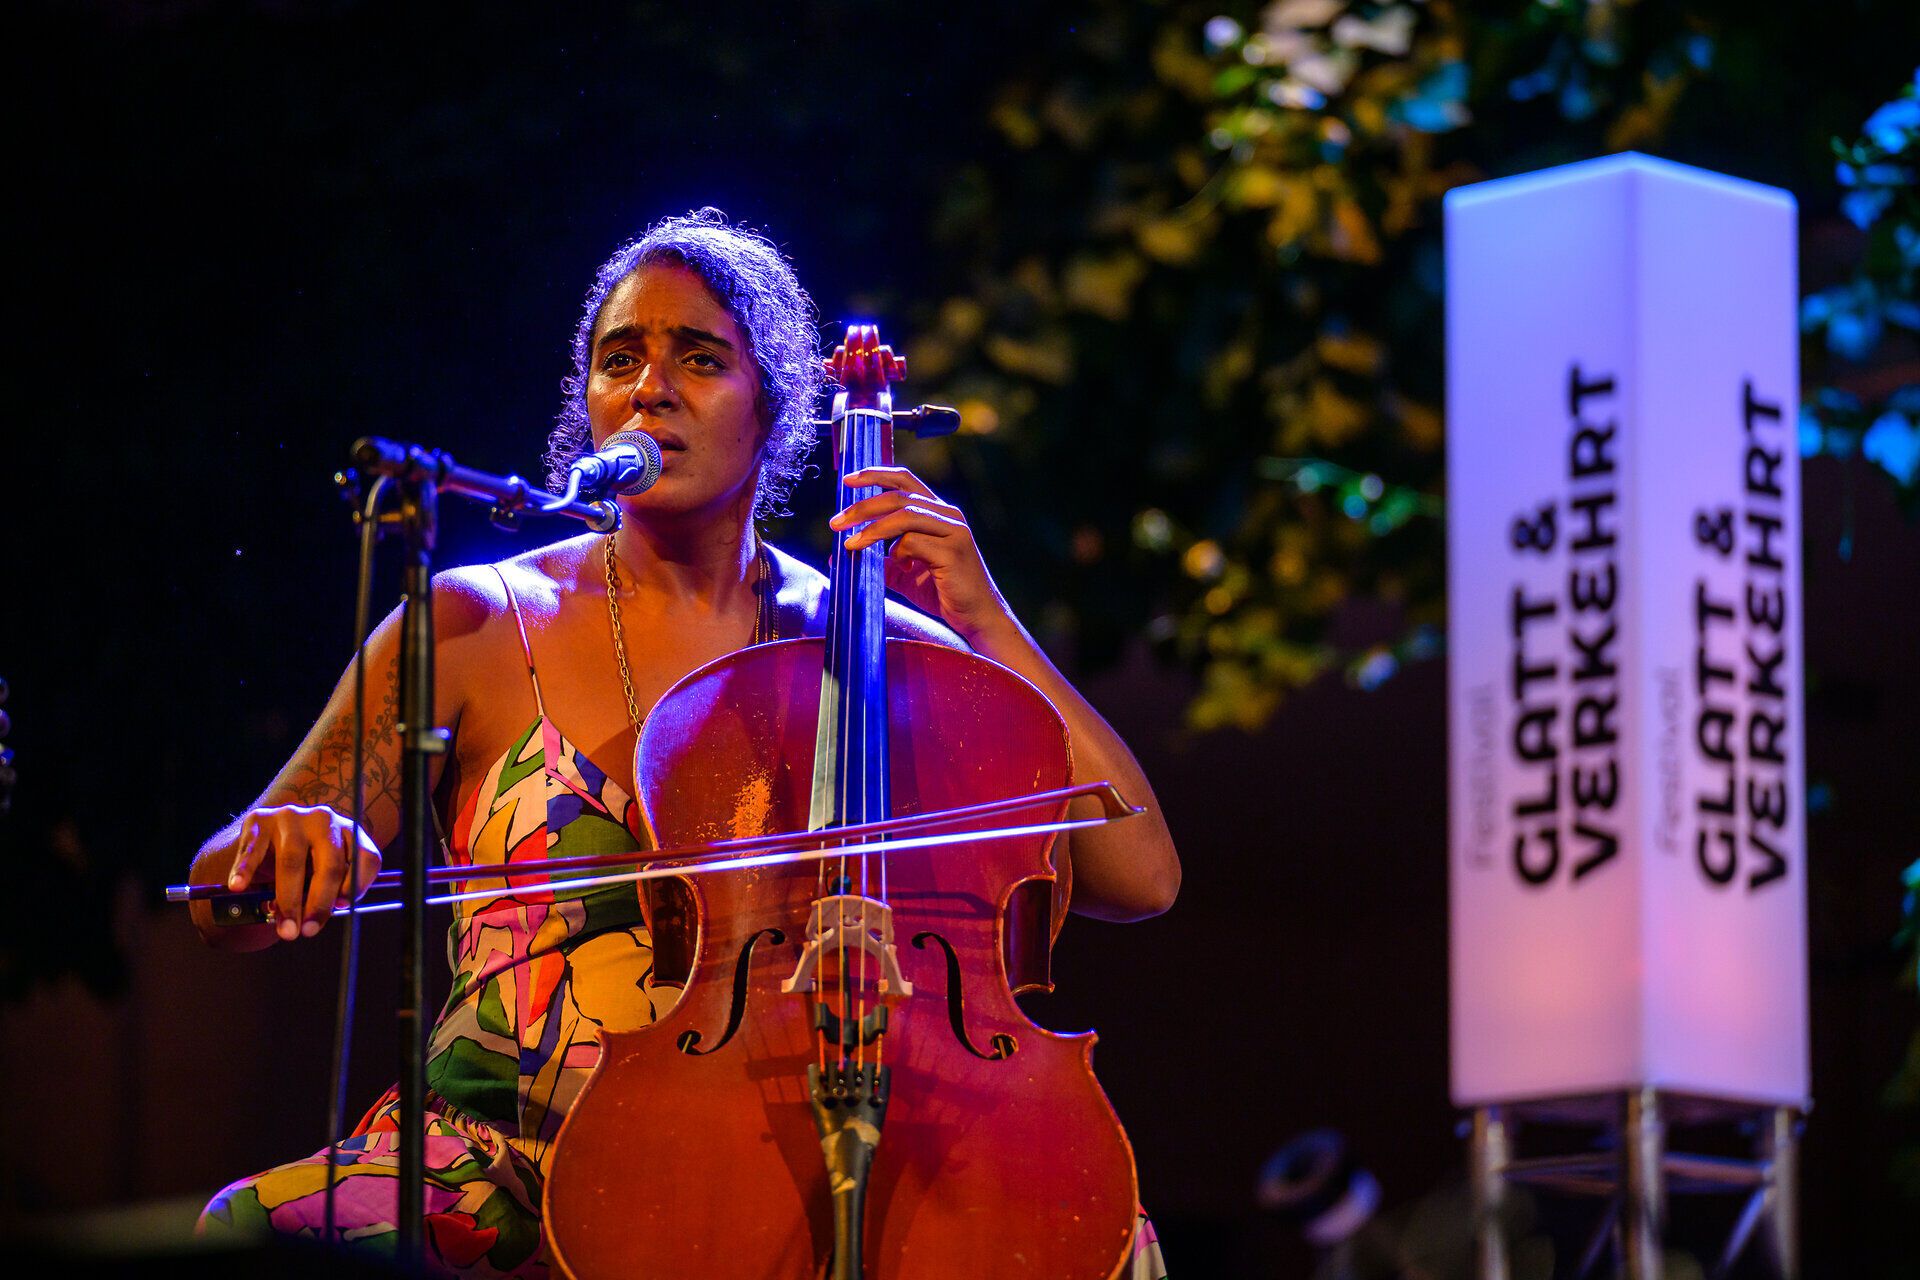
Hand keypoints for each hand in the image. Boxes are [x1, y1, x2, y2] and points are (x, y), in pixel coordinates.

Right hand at [224, 804, 381, 940]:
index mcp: (350, 832)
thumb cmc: (306, 861)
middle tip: (307, 931)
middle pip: (329, 864)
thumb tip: (314, 922)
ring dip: (288, 899)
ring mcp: (292, 817)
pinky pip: (253, 848)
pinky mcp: (260, 820)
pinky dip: (245, 869)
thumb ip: (327, 892)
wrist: (271, 833)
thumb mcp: (324, 872)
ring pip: (292, 861)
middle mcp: (325, 820)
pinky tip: (239, 886)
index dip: (355, 886)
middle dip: (319, 903)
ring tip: (285, 928)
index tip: (341, 909)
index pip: (365, 857)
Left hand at [830, 467, 1014, 645]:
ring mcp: (954, 531)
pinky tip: (899, 568)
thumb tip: (842, 555)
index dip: (875, 475)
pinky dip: (897, 552)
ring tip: (851, 543)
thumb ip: (882, 560)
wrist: (977, 618)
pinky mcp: (953, 552)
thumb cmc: (944, 594)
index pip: (905, 481)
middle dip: (863, 505)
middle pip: (899, 495)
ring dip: (872, 528)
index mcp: (938, 513)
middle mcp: (948, 515)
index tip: (848, 479)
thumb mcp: (906, 574)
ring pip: (905, 514)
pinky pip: (914, 542)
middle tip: (836, 522)